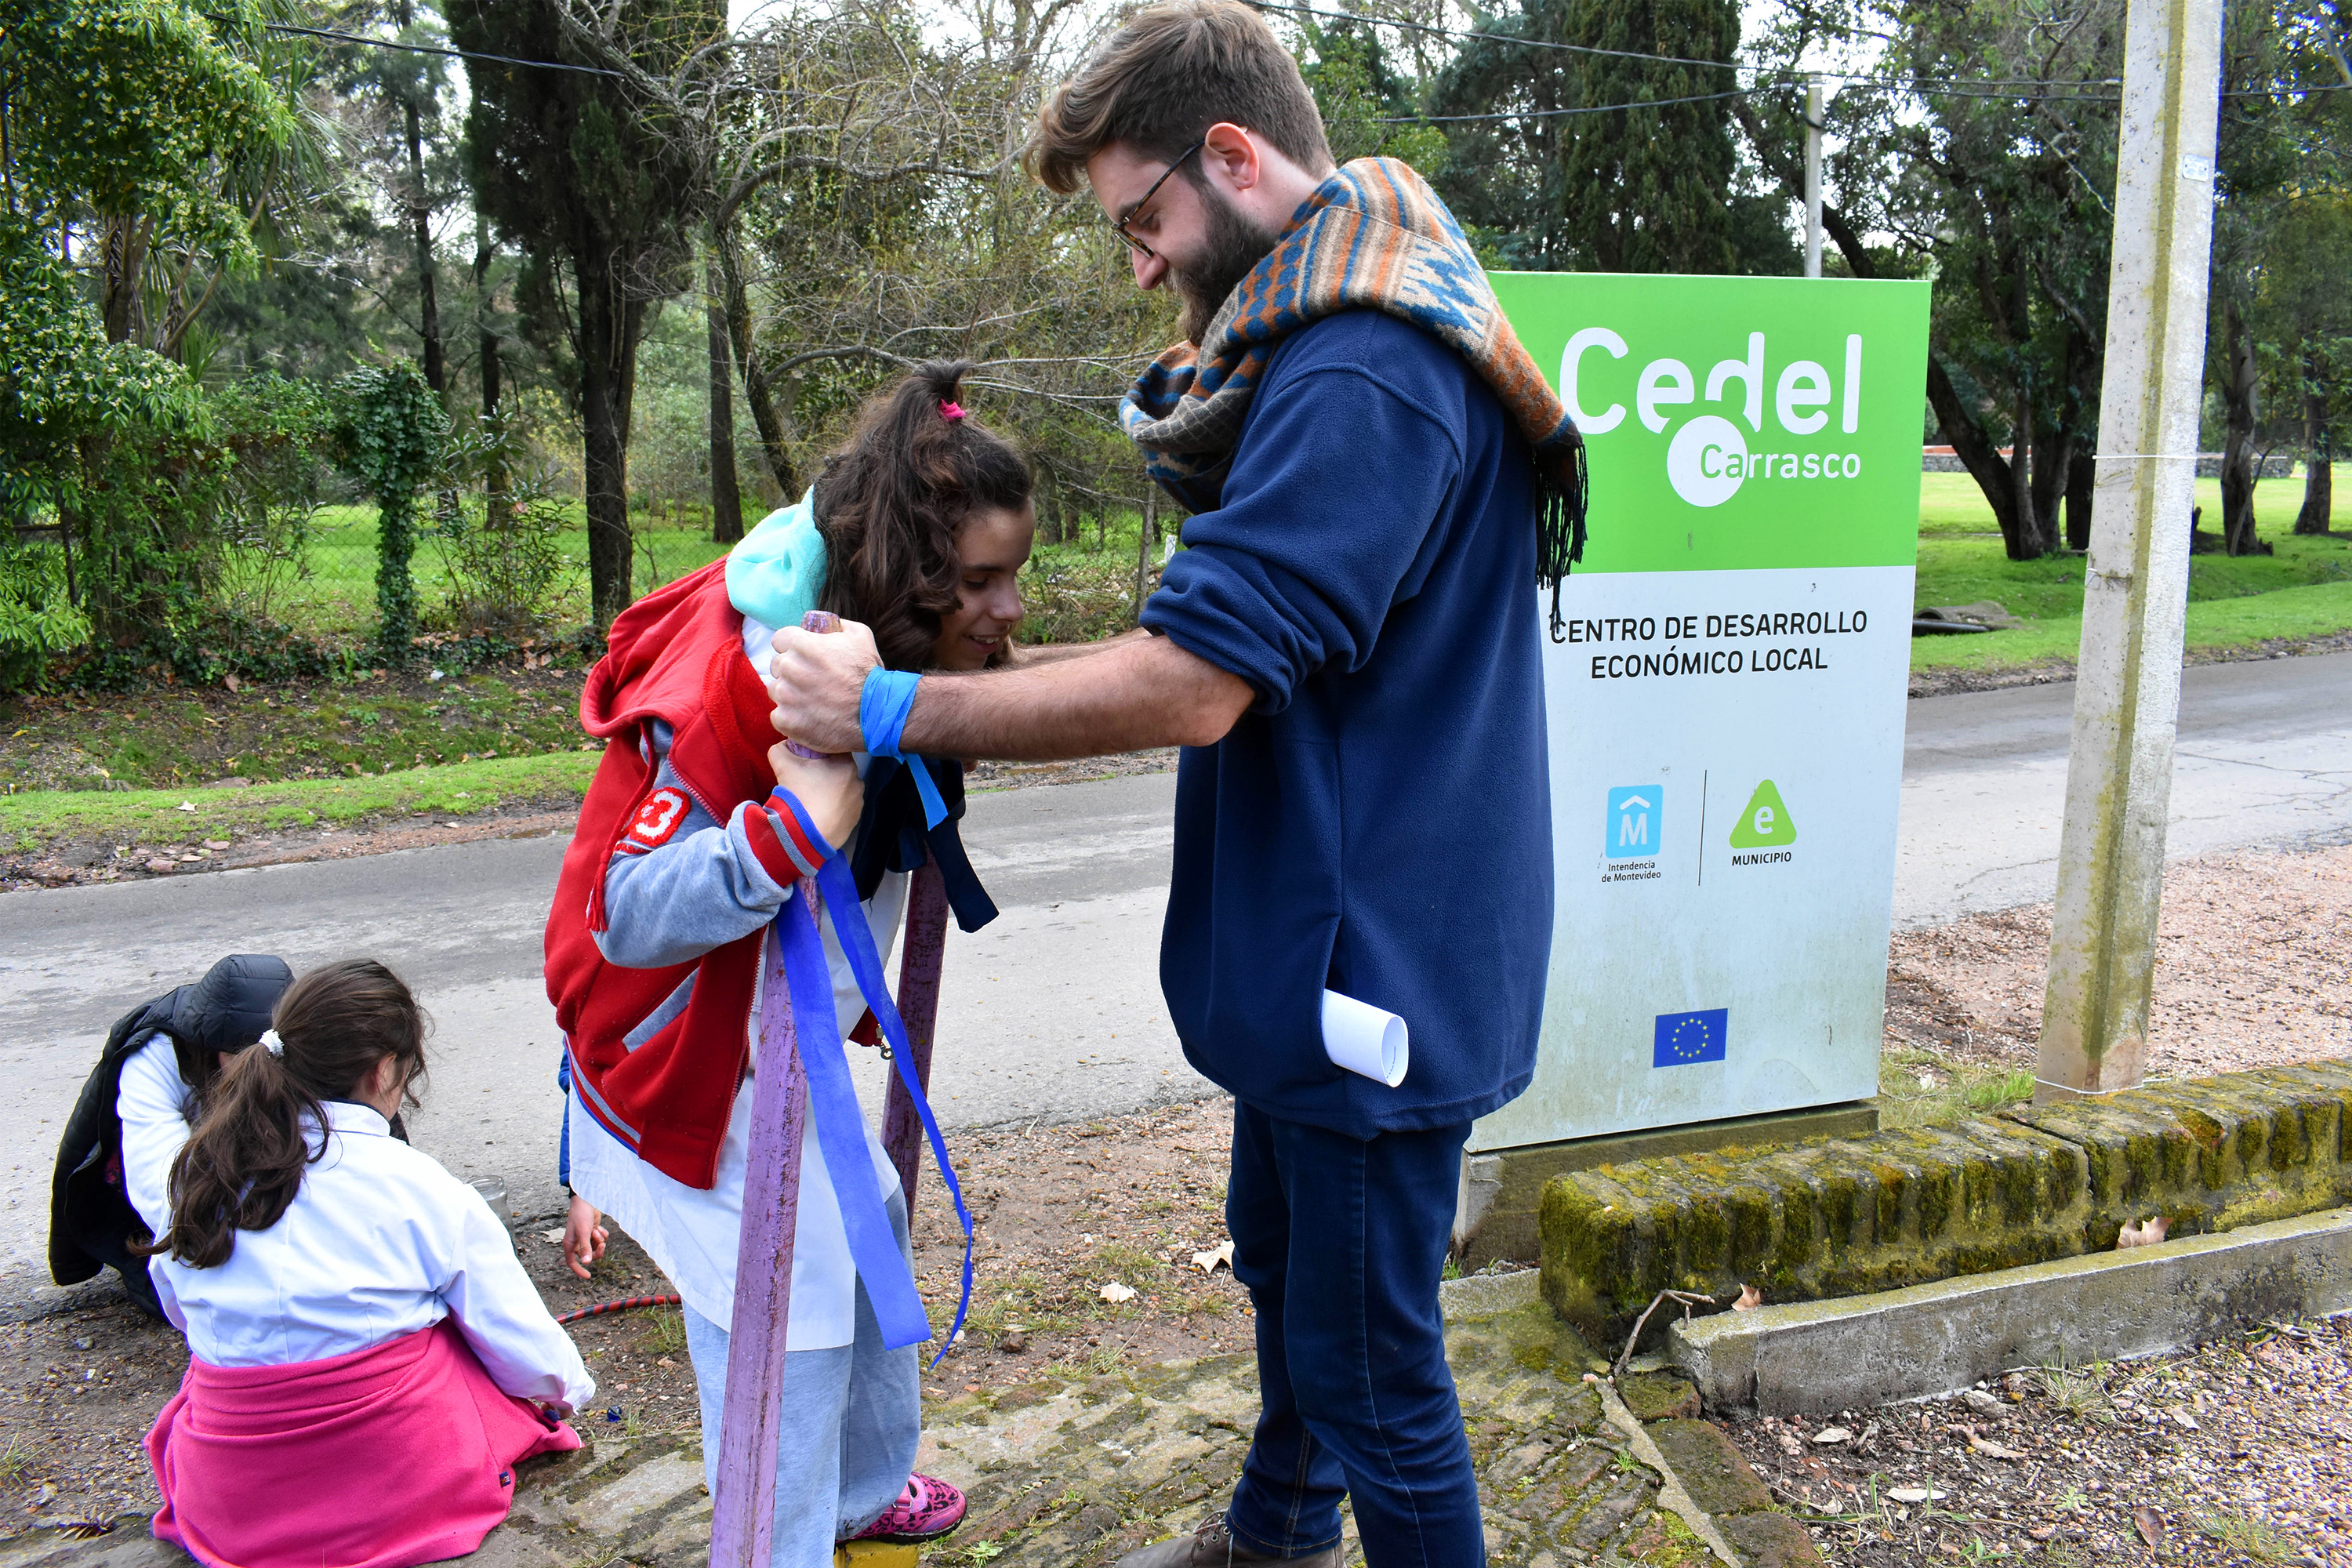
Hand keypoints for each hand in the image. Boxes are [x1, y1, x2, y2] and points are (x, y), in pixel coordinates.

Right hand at [563, 1195, 607, 1280]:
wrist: (586, 1200)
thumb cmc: (581, 1215)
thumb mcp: (583, 1232)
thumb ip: (585, 1247)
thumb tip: (586, 1263)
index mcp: (570, 1245)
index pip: (572, 1262)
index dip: (579, 1270)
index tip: (588, 1276)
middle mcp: (577, 1243)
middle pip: (589, 1256)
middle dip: (597, 1251)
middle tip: (601, 1244)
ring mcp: (585, 1238)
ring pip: (596, 1248)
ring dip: (599, 1240)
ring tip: (597, 1230)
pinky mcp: (593, 1233)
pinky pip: (601, 1240)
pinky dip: (602, 1234)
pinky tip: (599, 1227)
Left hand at [767, 617, 879, 755]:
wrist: (876, 714)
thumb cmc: (869, 675)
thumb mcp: (860, 636)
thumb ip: (838, 624)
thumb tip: (828, 624)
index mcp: (802, 644)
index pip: (779, 639)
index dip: (791, 647)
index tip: (802, 657)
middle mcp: (789, 668)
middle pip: (777, 666)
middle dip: (791, 671)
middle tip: (811, 681)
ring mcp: (786, 696)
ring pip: (776, 691)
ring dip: (790, 695)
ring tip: (812, 701)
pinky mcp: (786, 720)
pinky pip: (778, 716)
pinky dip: (791, 718)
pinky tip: (809, 718)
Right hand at [768, 742, 863, 849]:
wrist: (805, 836)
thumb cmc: (799, 796)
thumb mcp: (783, 765)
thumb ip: (781, 748)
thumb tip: (783, 745)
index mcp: (846, 764)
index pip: (834, 749)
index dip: (818, 752)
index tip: (806, 760)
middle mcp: (858, 781)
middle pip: (838, 769)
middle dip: (823, 772)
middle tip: (805, 780)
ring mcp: (858, 801)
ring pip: (841, 789)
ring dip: (828, 790)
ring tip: (811, 798)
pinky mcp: (855, 819)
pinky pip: (843, 807)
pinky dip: (833, 807)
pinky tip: (819, 811)